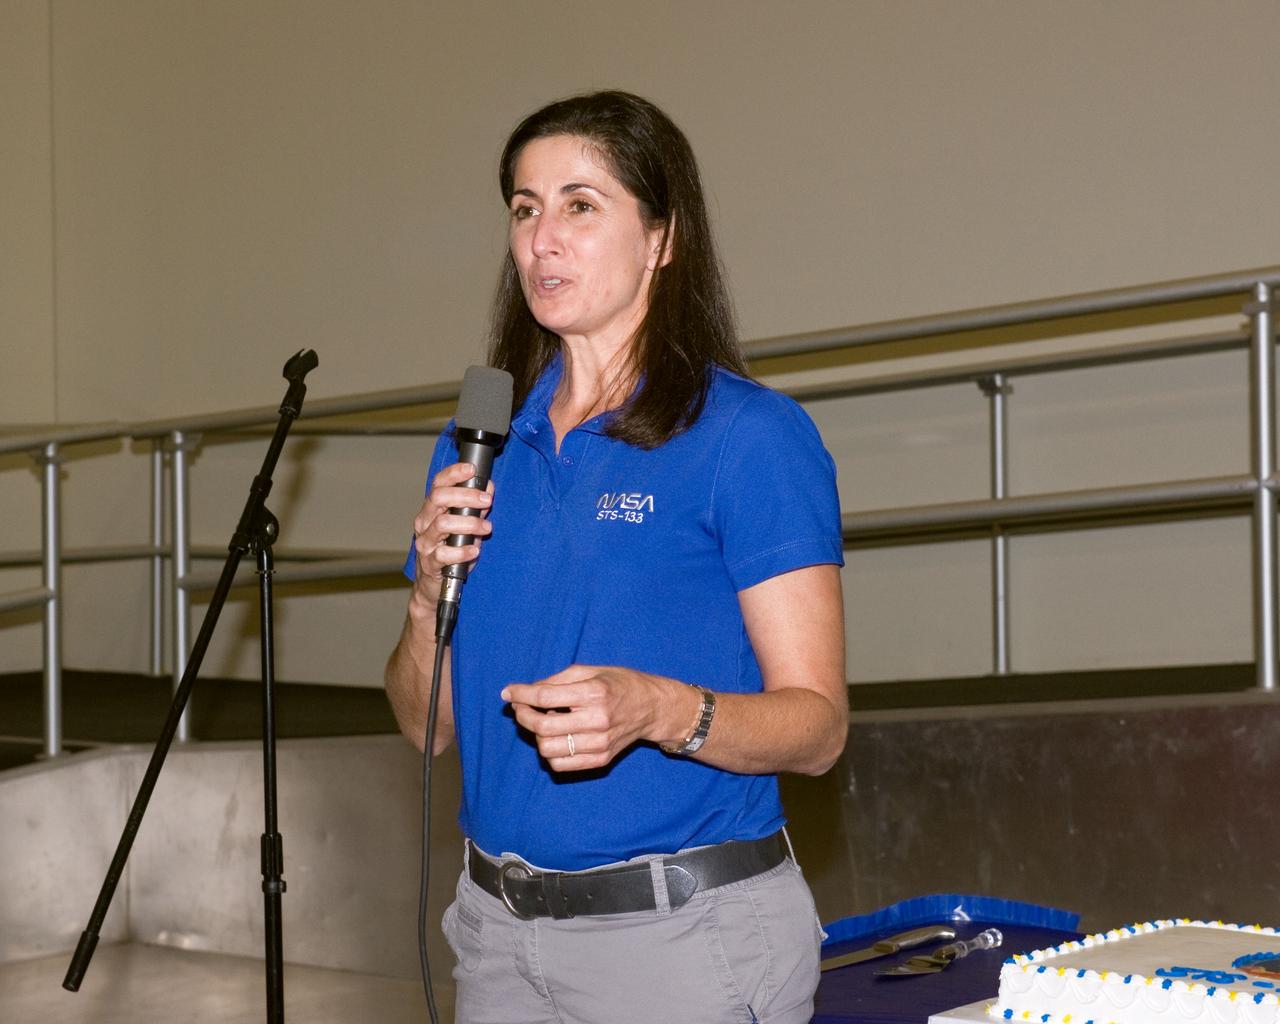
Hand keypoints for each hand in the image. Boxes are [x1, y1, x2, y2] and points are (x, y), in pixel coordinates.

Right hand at [410, 461, 493, 608]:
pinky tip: (475, 550)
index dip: (453, 474)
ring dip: (470, 523)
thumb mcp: (465, 527)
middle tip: (487, 500)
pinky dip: (462, 551)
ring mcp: (425, 543)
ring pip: (443, 524)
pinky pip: (444, 554)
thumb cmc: (449, 552)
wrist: (433, 586)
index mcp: (432, 510)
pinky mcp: (430, 563)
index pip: (438, 484)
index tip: (471, 469)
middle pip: (439, 499)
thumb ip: (476, 509)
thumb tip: (488, 489)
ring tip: (487, 529)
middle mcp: (425, 523)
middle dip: (466, 496)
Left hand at [502, 665, 691, 771]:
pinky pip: (560, 764)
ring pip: (547, 749)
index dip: (520, 694)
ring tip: (546, 721)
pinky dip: (550, 752)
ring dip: (537, 735)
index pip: (544, 697)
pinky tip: (557, 736)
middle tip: (521, 707)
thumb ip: (556, 680)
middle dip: (523, 716)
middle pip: (542, 727)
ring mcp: (599, 743)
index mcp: (593, 693)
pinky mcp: (600, 759)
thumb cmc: (619, 683)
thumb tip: (525, 692)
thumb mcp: (590, 671)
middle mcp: (597, 720)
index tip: (508, 692)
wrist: (652, 708)